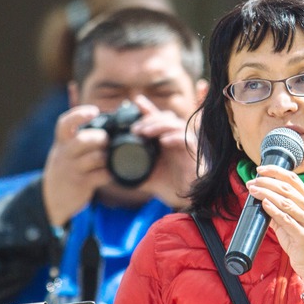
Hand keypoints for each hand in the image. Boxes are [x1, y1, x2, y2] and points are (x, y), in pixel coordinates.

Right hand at [41, 105, 114, 225]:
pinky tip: (112, 172)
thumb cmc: (65, 168)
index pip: (65, 123)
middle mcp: (64, 154)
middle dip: (100, 137)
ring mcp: (72, 170)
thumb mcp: (65, 150)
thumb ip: (79, 137)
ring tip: (111, 158)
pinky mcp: (80, 184)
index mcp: (61, 142)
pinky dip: (110, 173)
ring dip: (107, 156)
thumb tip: (107, 121)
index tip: (94, 111)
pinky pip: (101, 175)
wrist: (50, 199)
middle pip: (82, 140)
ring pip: (94, 158)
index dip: (79, 114)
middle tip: (107, 140)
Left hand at [127, 96, 199, 210]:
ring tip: (144, 132)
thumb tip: (110, 171)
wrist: (187, 201)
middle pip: (164, 117)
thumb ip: (131, 171)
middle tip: (133, 128)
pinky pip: (186, 138)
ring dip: (158, 125)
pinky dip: (174, 137)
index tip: (134, 101)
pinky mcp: (193, 152)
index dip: (147, 108)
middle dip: (148, 118)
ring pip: (174, 124)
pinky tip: (163, 141)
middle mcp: (175, 138)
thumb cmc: (170, 187)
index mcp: (164, 140)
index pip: (156, 119)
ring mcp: (185, 144)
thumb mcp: (145, 177)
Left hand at [244, 164, 303, 296]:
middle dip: (266, 182)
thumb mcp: (292, 221)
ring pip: (285, 201)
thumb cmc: (302, 241)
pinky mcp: (303, 235)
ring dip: (266, 193)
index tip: (260, 169)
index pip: (293, 178)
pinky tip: (264, 204)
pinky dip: (274, 210)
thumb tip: (260, 198)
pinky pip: (286, 219)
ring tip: (253, 190)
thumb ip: (279, 209)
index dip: (275, 171)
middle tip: (252, 182)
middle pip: (286, 188)